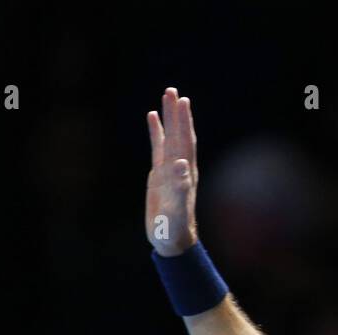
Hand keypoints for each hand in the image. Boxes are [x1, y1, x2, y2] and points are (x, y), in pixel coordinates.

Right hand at [146, 87, 199, 255]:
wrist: (171, 241)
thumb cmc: (174, 229)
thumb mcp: (176, 209)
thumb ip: (180, 188)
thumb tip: (181, 165)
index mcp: (185, 173)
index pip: (184, 141)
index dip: (183, 122)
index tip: (182, 101)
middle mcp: (180, 168)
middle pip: (179, 134)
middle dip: (176, 113)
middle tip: (173, 91)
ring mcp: (169, 170)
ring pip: (169, 137)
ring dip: (168, 118)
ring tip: (166, 96)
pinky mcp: (159, 175)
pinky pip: (158, 147)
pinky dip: (156, 132)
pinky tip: (152, 117)